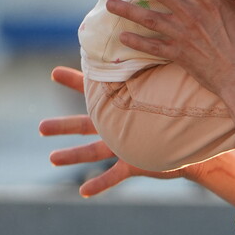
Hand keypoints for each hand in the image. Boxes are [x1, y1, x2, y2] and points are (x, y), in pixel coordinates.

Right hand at [39, 66, 182, 196]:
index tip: (54, 72)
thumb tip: (158, 42)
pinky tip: (83, 192)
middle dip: (62, 126)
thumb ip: (158, 72)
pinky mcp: (134, 164)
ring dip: (72, 155)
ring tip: (52, 158)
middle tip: (40, 128)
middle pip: (84, 125)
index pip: (96, 90)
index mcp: (123, 107)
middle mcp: (119, 127)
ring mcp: (124, 146)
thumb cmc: (181, 111)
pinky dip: (100, 184)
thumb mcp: (165, 90)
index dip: (74, 81)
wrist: (195, 141)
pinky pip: (114, 175)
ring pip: (93, 152)